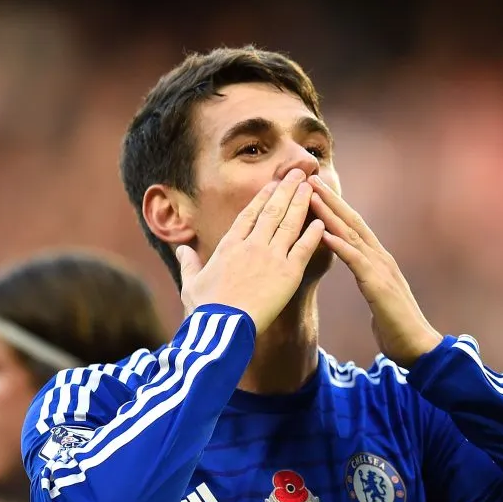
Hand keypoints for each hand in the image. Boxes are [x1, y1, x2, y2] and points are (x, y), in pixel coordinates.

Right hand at [176, 168, 324, 333]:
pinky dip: (313, 234)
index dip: (263, 198)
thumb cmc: (205, 309)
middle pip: (272, 211)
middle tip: (297, 174)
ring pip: (289, 223)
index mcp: (229, 246)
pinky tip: (321, 221)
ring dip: (301, 203)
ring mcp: (271, 258)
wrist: (223, 326)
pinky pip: (304, 248)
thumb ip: (189, 263)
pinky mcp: (288, 274)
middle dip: (286, 190)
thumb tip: (181, 250)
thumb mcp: (191, 282)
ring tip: (310, 186)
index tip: (272, 184)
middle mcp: (252, 246)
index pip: (249, 215)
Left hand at [309, 176, 441, 367]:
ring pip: (353, 236)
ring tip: (312, 196)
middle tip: (310, 180)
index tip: (315, 191)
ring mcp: (381, 270)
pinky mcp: (378, 286)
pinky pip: (356, 262)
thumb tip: (361, 275)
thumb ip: (370, 281)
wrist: (417, 348)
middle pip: (353, 223)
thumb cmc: (396, 328)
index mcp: (378, 261)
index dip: (335, 208)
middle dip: (331, 200)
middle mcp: (381, 259)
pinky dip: (340, 246)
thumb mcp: (378, 298)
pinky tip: (325, 233)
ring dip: (331, 215)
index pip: (354, 228)